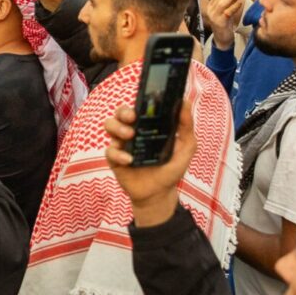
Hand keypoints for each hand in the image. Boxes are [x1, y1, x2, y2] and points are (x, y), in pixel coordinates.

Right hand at [102, 97, 198, 225]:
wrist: (160, 194)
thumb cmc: (171, 168)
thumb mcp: (186, 147)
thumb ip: (186, 126)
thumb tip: (185, 102)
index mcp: (148, 125)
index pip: (139, 106)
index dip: (138, 101)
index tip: (145, 100)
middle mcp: (132, 131)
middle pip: (120, 113)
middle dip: (123, 111)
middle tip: (132, 117)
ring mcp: (122, 145)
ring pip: (109, 126)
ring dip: (117, 127)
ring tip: (130, 135)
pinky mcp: (115, 160)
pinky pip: (110, 151)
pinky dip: (118, 154)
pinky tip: (130, 160)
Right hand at [202, 0, 245, 48]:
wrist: (222, 39)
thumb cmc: (225, 24)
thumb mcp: (224, 11)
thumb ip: (227, 3)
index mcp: (210, 7)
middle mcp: (211, 11)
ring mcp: (214, 17)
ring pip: (221, 4)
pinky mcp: (220, 23)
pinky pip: (227, 12)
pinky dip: (234, 6)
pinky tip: (240, 3)